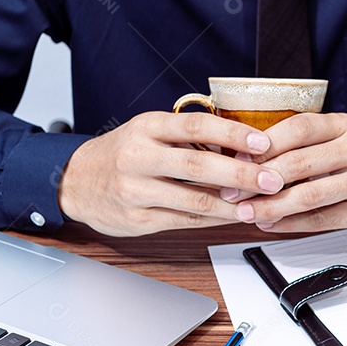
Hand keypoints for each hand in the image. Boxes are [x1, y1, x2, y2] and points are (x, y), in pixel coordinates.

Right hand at [58, 111, 284, 235]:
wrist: (74, 181)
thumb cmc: (124, 153)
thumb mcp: (149, 132)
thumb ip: (188, 136)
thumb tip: (243, 143)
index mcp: (146, 127)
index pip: (195, 125)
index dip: (232, 133)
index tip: (262, 142)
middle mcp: (138, 156)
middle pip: (197, 164)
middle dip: (241, 173)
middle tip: (272, 179)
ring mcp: (135, 190)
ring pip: (193, 199)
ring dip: (233, 204)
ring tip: (261, 204)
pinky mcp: (137, 219)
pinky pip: (184, 220)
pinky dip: (214, 220)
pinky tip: (235, 216)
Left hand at [229, 112, 346, 232]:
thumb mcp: (346, 137)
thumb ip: (309, 143)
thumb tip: (253, 156)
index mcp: (346, 125)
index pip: (298, 128)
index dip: (263, 144)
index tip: (236, 159)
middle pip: (300, 163)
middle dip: (259, 180)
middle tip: (233, 192)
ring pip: (311, 195)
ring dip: (273, 207)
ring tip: (248, 214)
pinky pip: (325, 219)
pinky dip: (294, 224)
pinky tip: (274, 225)